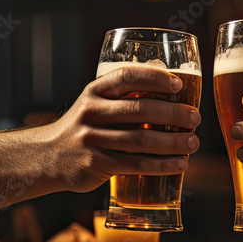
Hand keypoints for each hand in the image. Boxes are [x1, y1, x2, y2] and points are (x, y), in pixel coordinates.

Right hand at [45, 66, 200, 192]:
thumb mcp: (94, 105)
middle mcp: (91, 112)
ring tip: (194, 143)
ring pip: (140, 141)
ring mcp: (92, 139)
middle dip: (173, 114)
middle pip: (139, 110)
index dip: (155, 78)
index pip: (127, 77)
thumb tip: (175, 98)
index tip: (179, 86)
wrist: (47, 156)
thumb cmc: (84, 128)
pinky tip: (180, 164)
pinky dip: (161, 165)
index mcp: (94, 91)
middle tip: (195, 118)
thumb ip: (123, 99)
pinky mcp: (96, 164)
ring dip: (172, 142)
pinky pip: (135, 165)